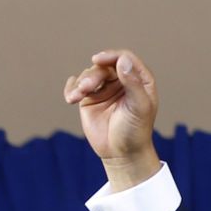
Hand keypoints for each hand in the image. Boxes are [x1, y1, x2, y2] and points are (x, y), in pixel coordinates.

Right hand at [63, 50, 161, 189]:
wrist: (121, 153)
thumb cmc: (135, 131)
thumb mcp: (138, 107)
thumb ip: (133, 84)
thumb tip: (123, 61)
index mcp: (140, 81)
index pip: (125, 58)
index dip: (111, 56)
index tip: (98, 60)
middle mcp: (122, 81)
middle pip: (104, 66)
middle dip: (92, 75)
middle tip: (86, 88)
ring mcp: (105, 88)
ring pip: (88, 74)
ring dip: (80, 83)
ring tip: (77, 97)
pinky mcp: (89, 97)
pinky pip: (75, 84)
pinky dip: (71, 88)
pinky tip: (71, 98)